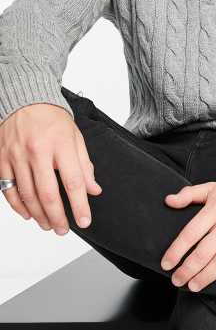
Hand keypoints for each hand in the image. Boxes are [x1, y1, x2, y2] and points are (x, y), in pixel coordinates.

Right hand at [0, 103, 102, 233]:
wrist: (25, 100)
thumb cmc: (52, 118)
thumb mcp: (75, 137)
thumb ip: (84, 164)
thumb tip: (93, 189)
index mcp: (61, 144)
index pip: (73, 181)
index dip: (80, 204)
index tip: (84, 220)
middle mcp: (37, 151)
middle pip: (48, 194)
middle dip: (57, 217)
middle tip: (64, 229)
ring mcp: (17, 156)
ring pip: (27, 196)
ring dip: (39, 215)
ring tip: (48, 225)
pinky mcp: (2, 159)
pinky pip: (8, 190)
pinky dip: (18, 206)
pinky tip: (28, 214)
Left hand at [160, 182, 215, 291]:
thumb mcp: (213, 189)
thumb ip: (189, 193)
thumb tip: (168, 201)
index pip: (192, 232)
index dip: (177, 250)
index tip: (166, 264)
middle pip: (205, 251)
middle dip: (188, 269)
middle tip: (177, 280)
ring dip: (206, 276)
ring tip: (193, 286)